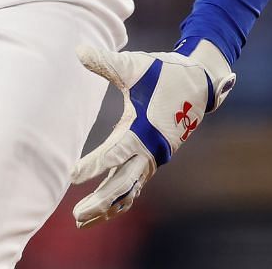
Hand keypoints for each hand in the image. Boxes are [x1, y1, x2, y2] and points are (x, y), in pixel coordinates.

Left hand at [69, 38, 234, 226]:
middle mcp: (150, 148)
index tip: (72, 175)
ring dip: (107, 206)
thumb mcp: (135, 65)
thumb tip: (78, 49)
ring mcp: (152, 157)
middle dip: (100, 200)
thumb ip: (106, 62)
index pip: (115, 152)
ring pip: (128, 191)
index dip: (94, 164)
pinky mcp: (151, 159)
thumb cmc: (164, 71)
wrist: (198, 80)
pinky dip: (118, 201)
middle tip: (76, 214)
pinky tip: (100, 213)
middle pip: (124, 183)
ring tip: (80, 221)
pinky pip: (134, 187)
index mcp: (144, 128)